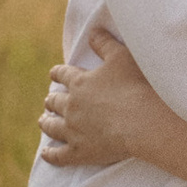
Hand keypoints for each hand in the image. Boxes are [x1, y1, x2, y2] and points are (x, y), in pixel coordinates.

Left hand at [38, 25, 168, 168]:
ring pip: (52, 127)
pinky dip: (50, 154)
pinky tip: (46, 154)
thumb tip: (93, 31)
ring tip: (43, 121)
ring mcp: (73, 130)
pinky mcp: (80, 152)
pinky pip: (59, 155)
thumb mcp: (122, 57)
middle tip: (49, 101)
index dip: (58, 73)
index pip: (62, 74)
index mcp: (79, 82)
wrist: (143, 122)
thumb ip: (105, 43)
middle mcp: (71, 106)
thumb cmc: (135, 86)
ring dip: (46, 123)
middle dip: (51, 100)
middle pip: (54, 102)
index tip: (54, 74)